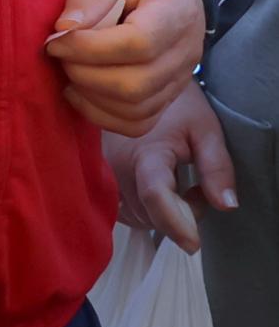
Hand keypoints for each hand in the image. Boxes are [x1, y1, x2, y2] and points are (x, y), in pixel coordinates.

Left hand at [49, 0, 206, 137]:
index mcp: (175, 11)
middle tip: (57, 53)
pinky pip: (139, 122)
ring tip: (68, 69)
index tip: (55, 38)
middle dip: (83, 74)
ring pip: (136, 110)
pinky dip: (103, 115)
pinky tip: (79, 91)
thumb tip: (64, 28)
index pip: (139, 44)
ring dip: (90, 96)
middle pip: (135, 85)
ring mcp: (180, 77)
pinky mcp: (167, 93)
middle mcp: (186, 51)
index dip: (88, 48)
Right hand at [112, 84, 241, 253]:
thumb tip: (227, 206)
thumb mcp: (206, 131)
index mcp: (147, 155)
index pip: (157, 198)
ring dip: (162, 214)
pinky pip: (119, 208)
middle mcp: (117, 168)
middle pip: (149, 214)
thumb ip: (217, 168)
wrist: (137, 82)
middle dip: (180, 215)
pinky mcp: (98, 175)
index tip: (194, 244)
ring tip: (179, 187)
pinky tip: (158, 192)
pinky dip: (143, 210)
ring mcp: (103, 173)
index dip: (176, 224)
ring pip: (134, 216)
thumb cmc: (176, 106)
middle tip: (199, 189)